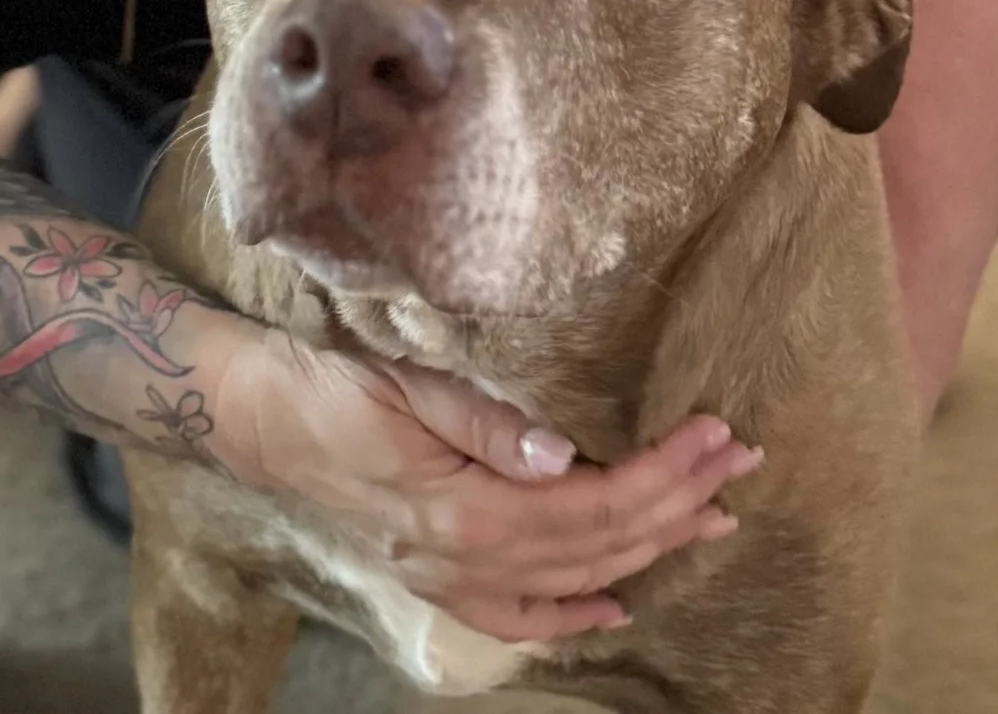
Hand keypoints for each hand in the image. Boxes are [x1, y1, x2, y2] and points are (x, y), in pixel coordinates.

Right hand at [206, 326, 759, 641]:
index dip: (663, 472)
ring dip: (647, 548)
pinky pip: (517, 616)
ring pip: (571, 579)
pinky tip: (617, 604)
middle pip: (595, 545)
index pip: (591, 503)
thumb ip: (486, 422)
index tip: (716, 434)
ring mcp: (448, 577)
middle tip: (739, 466)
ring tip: (709, 518)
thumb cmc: (330, 381)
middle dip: (676, 504)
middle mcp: (463, 559)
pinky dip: (573, 616)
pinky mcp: (434, 575)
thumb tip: (567, 454)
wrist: (258, 414)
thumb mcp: (406, 381)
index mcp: (463, 510)